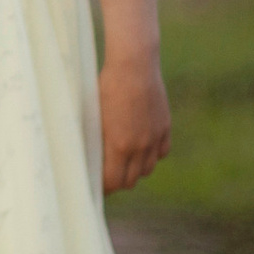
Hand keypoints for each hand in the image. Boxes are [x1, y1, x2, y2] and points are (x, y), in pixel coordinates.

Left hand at [99, 53, 169, 194]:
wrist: (134, 65)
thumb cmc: (106, 87)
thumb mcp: (94, 115)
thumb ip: (95, 141)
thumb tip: (88, 160)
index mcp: (118, 145)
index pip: (113, 182)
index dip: (104, 188)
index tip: (96, 186)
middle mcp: (139, 145)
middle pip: (131, 180)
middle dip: (118, 181)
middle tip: (108, 176)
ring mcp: (154, 137)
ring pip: (147, 169)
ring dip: (135, 170)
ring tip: (124, 162)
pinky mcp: (164, 127)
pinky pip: (161, 153)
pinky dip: (152, 155)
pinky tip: (142, 147)